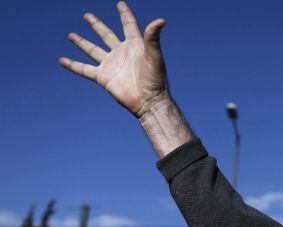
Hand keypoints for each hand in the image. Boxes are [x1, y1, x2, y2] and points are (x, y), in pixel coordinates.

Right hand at [60, 1, 168, 117]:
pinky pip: (84, 69)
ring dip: (82, 43)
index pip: (129, 26)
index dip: (125, 14)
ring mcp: (111, 65)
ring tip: (71, 35)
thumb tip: (161, 20)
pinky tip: (62, 60)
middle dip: (97, 25)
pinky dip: (72, 65)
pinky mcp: (103, 77)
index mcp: (135, 46)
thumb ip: (153, 38)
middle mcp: (121, 53)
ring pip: (93, 50)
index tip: (120, 3)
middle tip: (87, 15)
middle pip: (106, 35)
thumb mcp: (155, 56)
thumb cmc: (155, 79)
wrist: (148, 101)